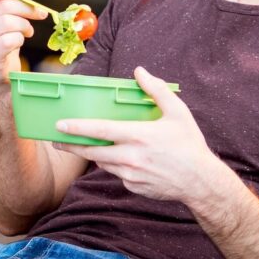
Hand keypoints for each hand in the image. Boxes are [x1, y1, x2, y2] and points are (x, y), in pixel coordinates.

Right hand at [0, 0, 47, 90]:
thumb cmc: (1, 37)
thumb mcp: (1, 12)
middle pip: (1, 7)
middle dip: (25, 8)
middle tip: (38, 13)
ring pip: (8, 23)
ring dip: (24, 25)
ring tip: (27, 30)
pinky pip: (10, 40)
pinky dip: (20, 39)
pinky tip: (20, 41)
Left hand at [53, 67, 224, 204]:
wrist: (200, 182)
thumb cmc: (190, 144)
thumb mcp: (177, 112)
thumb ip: (156, 90)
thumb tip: (139, 71)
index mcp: (138, 136)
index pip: (100, 130)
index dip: (77, 127)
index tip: (60, 125)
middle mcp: (130, 157)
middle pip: (92, 151)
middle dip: (72, 145)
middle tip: (58, 141)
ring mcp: (130, 175)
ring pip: (103, 163)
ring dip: (93, 154)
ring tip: (85, 146)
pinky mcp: (133, 187)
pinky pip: (117, 174)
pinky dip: (115, 166)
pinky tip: (121, 159)